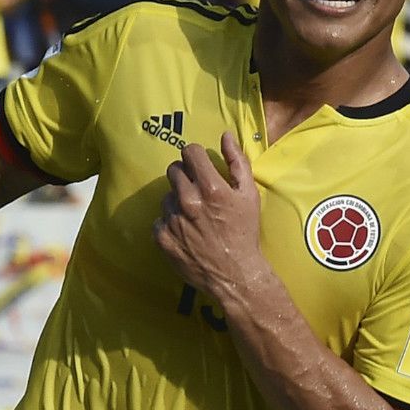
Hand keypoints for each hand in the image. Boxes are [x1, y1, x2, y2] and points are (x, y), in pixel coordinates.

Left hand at [153, 133, 267, 303]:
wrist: (235, 273)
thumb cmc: (245, 232)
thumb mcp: (249, 194)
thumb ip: (237, 162)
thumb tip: (225, 136)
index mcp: (210, 187)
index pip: (189, 152)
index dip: (195, 156)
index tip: (200, 165)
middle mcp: (188, 201)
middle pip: (173, 170)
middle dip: (185, 175)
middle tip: (198, 190)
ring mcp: (173, 219)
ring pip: (167, 195)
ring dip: (178, 200)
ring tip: (195, 215)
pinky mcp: (162, 237)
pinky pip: (160, 218)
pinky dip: (170, 221)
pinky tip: (186, 231)